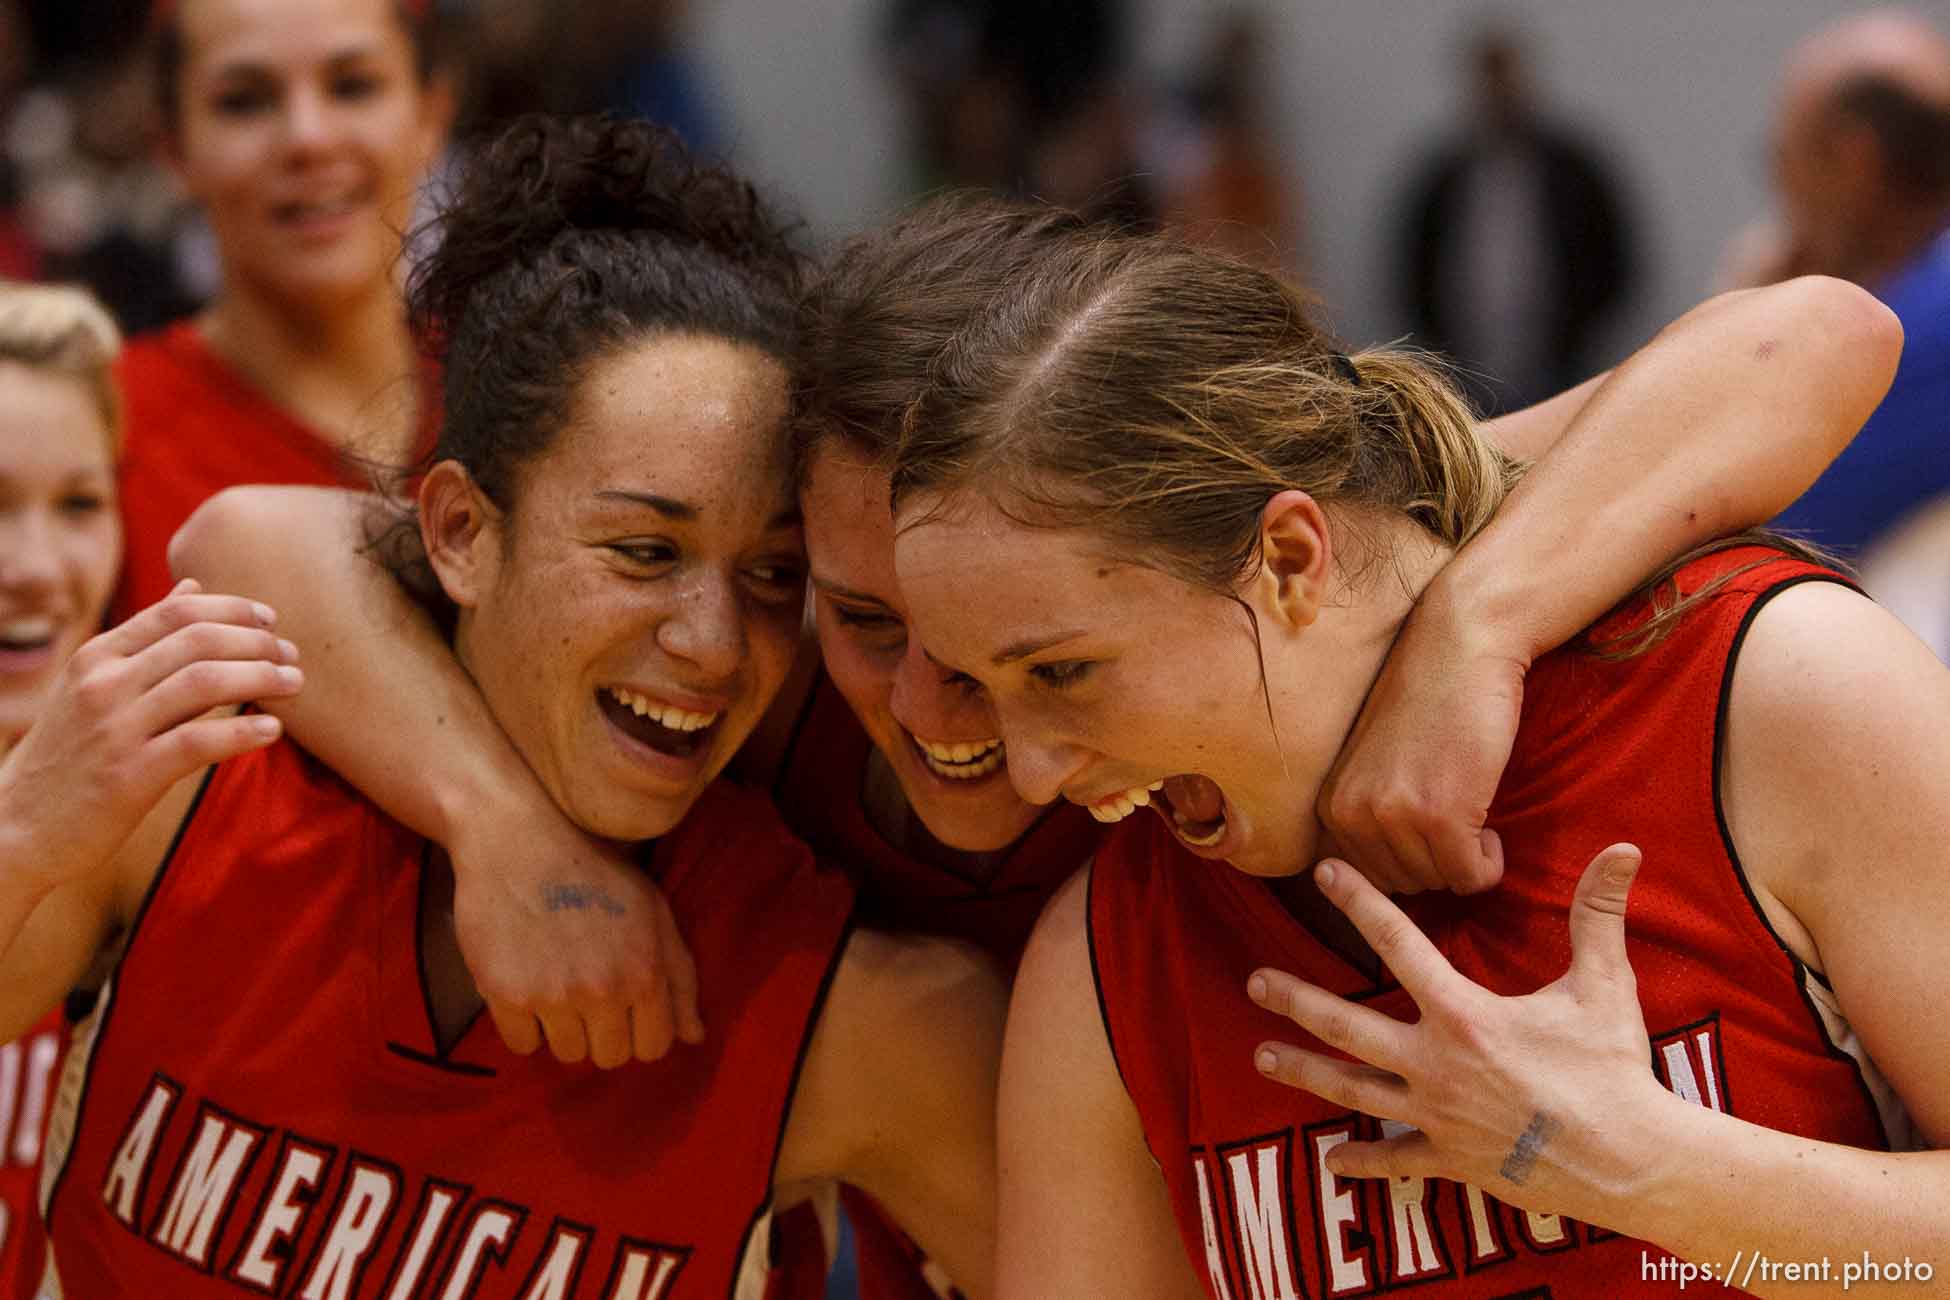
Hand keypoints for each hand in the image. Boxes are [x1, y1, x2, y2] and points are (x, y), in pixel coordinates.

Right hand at [0, 580, 299, 893]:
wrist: (17, 826)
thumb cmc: (71, 753)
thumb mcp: (94, 683)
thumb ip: (147, 638)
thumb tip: (194, 587)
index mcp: (98, 656)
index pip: (178, 612)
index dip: (234, 610)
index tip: (271, 620)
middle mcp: (103, 684)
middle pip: (199, 641)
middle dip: (258, 643)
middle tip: (292, 655)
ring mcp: (114, 728)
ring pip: (205, 683)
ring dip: (261, 678)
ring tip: (294, 684)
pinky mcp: (128, 775)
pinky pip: (198, 741)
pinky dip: (243, 732)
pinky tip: (272, 730)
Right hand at [449, 806, 703, 1068]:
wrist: (519, 841)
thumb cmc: (595, 872)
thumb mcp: (653, 912)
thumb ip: (680, 977)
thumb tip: (694, 1037)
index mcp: (646, 972)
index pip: (654, 1047)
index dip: (640, 1034)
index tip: (624, 1013)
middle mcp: (603, 990)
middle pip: (609, 1057)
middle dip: (602, 1033)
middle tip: (587, 996)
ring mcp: (553, 996)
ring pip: (567, 1054)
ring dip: (563, 1029)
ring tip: (556, 985)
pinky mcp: (506, 995)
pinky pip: (522, 1046)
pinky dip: (524, 1026)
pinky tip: (526, 986)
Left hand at [1247, 845, 1673, 1225]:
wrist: (1632, 1162)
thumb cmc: (1613, 1071)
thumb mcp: (1604, 985)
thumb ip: (1599, 913)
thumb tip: (1624, 848)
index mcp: (1464, 1015)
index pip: (1398, 944)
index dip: (1360, 902)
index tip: (1323, 873)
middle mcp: (1436, 1064)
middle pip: (1348, 1025)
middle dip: (1297, 1001)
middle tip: (1254, 982)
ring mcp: (1437, 1115)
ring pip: (1353, 1090)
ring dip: (1305, 1072)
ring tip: (1261, 1056)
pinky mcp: (1450, 1159)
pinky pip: (1397, 1158)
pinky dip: (1364, 1161)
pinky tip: (1332, 1161)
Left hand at [1317, 594, 1524, 893]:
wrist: (1459, 649)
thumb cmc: (1425, 702)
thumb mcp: (1371, 762)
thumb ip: (1367, 813)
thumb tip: (1377, 884)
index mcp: (1330, 804)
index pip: (1366, 877)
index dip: (1407, 861)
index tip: (1430, 832)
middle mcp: (1352, 815)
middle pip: (1403, 885)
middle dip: (1436, 864)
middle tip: (1459, 824)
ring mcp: (1394, 816)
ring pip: (1438, 883)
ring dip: (1464, 862)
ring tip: (1473, 818)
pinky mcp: (1442, 816)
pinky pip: (1470, 876)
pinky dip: (1488, 866)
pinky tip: (1490, 828)